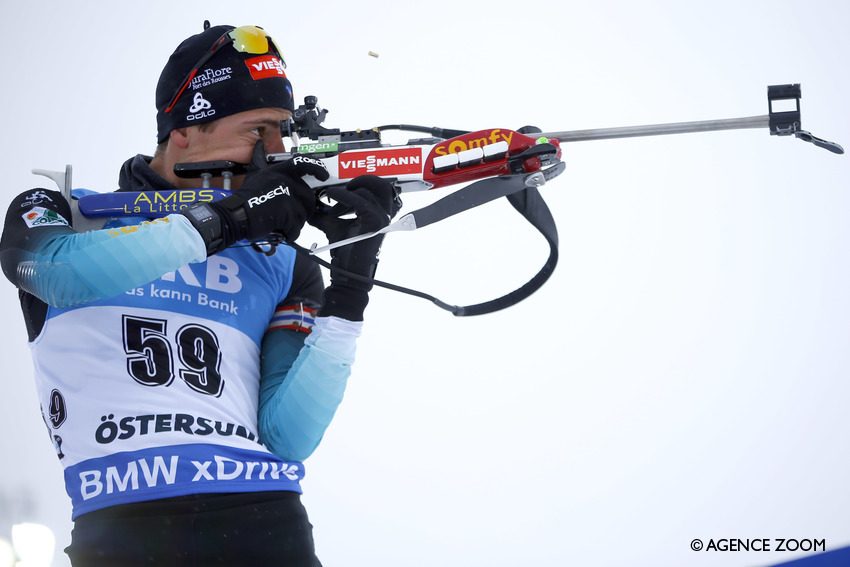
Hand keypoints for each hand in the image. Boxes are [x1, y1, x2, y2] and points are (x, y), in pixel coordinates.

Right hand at [182, 145, 328, 254]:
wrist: (236, 214)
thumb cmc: (246, 196)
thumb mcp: (255, 173)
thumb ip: (260, 159)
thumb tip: (259, 144)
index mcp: (281, 170)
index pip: (305, 164)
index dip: (317, 169)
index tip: (322, 177)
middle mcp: (287, 181)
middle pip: (308, 197)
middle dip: (301, 209)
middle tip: (287, 215)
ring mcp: (289, 197)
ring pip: (304, 214)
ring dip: (294, 222)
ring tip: (280, 222)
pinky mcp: (288, 213)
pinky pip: (297, 227)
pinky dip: (289, 233)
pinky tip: (279, 230)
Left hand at [310, 175, 400, 319]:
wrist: (348, 273)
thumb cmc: (344, 251)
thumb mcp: (333, 226)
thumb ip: (324, 213)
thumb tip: (310, 201)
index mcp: (378, 214)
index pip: (379, 187)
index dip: (361, 181)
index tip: (341, 188)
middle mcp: (384, 215)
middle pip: (379, 184)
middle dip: (361, 180)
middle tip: (343, 187)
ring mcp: (381, 218)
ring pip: (365, 192)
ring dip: (346, 194)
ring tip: (333, 202)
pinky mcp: (374, 223)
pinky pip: (358, 201)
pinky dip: (342, 196)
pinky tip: (330, 199)